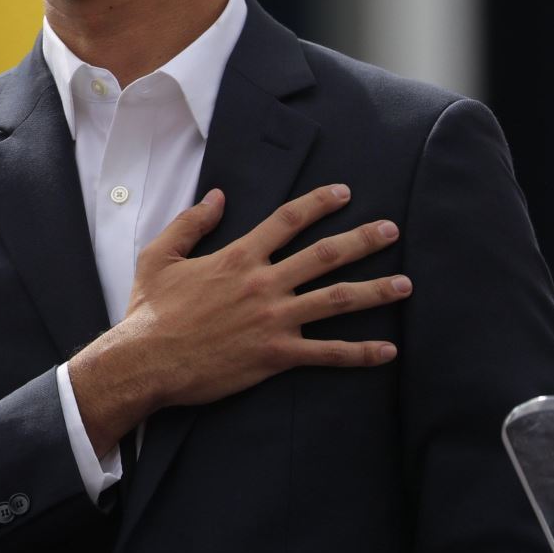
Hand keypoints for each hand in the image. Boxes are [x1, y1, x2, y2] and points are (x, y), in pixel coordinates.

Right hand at [68, 184, 408, 454]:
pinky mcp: (276, 355)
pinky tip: (388, 350)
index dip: (318, 204)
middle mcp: (263, 284)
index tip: (344, 193)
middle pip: (324, 256)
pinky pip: (327, 353)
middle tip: (392, 230)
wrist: (147, 359)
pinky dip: (360, 353)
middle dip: (363, 241)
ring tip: (406, 284)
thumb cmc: (150, 309)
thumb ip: (191, 223)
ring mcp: (273, 320)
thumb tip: (216, 196)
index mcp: (237, 257)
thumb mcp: (160, 256)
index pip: (286, 221)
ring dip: (375, 291)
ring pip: (336, 301)